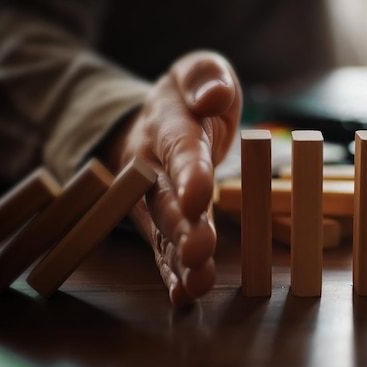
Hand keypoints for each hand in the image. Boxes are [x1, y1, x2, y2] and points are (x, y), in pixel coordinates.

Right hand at [102, 51, 241, 306]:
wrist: (156, 122)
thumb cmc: (188, 99)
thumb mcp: (197, 72)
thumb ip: (204, 77)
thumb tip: (212, 95)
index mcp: (169, 126)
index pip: (179, 149)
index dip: (187, 172)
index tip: (198, 196)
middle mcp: (154, 167)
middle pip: (165, 199)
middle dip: (181, 227)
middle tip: (200, 251)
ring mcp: (154, 198)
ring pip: (163, 231)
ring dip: (179, 259)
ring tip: (197, 285)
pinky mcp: (160, 221)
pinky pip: (163, 248)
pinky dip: (172, 271)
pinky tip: (185, 294)